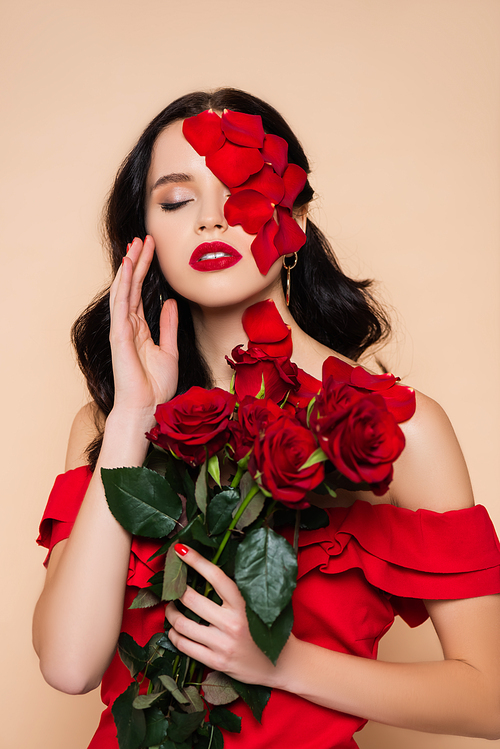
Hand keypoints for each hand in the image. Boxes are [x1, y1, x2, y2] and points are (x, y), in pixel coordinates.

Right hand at [109, 236, 178, 415]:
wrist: (147, 408)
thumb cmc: (155, 386)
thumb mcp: (169, 349)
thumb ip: (168, 325)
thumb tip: (170, 302)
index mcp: (139, 328)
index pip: (140, 292)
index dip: (145, 270)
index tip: (150, 249)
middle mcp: (128, 325)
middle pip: (131, 286)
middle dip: (137, 261)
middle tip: (143, 238)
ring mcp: (122, 329)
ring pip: (124, 290)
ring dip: (129, 266)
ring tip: (135, 244)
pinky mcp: (119, 335)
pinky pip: (121, 304)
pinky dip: (123, 284)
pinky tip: (127, 266)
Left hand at [165, 545, 283, 686]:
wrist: (283, 664)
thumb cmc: (270, 629)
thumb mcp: (259, 604)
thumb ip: (238, 591)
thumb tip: (210, 570)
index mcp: (245, 604)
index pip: (216, 577)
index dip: (196, 560)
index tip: (181, 549)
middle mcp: (232, 623)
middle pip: (192, 600)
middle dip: (176, 589)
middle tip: (172, 585)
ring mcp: (223, 644)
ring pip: (183, 624)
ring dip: (171, 613)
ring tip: (171, 607)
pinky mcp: (216, 662)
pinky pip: (184, 646)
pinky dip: (174, 635)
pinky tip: (175, 629)